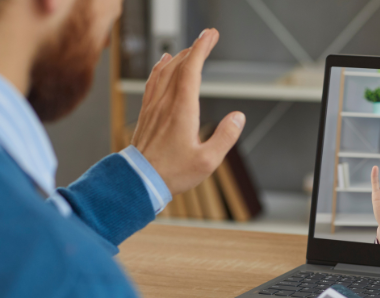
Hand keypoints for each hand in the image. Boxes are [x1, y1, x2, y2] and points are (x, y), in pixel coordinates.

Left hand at [131, 29, 245, 195]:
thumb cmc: (174, 173)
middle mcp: (166, 102)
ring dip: (179, 56)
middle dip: (195, 48)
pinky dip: (160, 67)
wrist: (139, 180)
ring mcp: (154, 106)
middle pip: (179, 65)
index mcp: (182, 109)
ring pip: (164, 71)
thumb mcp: (208, 160)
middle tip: (208, 38)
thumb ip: (226, 136)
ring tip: (190, 48)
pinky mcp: (147, 113)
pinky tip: (163, 63)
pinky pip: (153, 81)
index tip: (211, 35)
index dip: (202, 49)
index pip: (192, 70)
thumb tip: (238, 116)